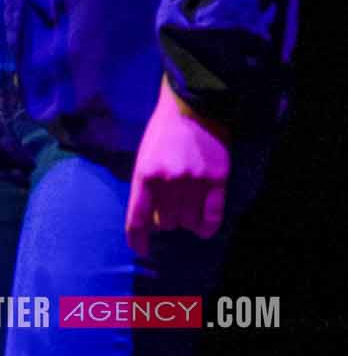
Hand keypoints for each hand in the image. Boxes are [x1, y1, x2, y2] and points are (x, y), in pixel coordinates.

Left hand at [123, 76, 231, 257]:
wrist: (193, 106)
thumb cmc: (164, 132)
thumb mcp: (145, 157)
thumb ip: (146, 186)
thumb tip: (151, 220)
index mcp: (146, 175)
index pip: (137, 218)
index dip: (137, 239)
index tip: (140, 248)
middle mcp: (170, 181)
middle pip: (166, 222)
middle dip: (165, 221)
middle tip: (168, 211)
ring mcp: (195, 181)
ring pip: (188, 221)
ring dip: (185, 221)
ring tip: (186, 210)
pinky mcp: (217, 180)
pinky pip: (212, 217)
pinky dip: (206, 228)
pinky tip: (202, 229)